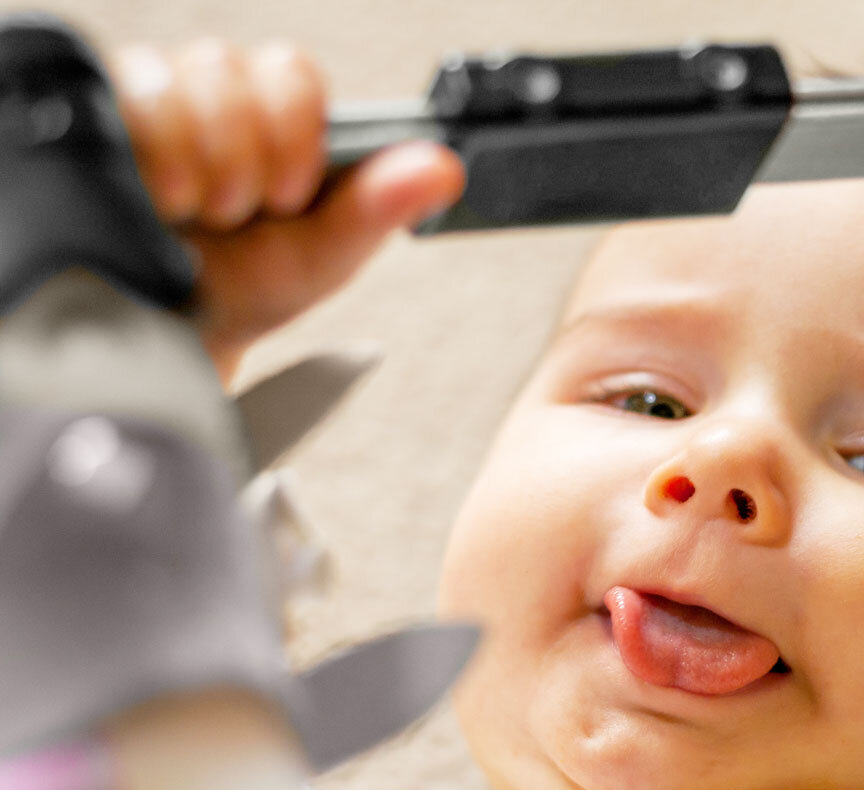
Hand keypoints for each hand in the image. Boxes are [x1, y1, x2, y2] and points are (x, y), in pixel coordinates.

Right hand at [111, 40, 464, 379]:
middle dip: (240, 152)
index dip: (292, 126)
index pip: (289, 72)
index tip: (289, 194)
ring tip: (195, 212)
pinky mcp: (100, 114)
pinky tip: (155, 196)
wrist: (171, 335)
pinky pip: (119, 90)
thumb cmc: (248, 289)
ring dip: (193, 154)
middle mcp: (215, 100)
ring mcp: (154, 104)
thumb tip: (448, 166)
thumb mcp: (321, 257)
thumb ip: (379, 208)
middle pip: (228, 66)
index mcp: (277, 123)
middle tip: (239, 212)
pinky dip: (146, 148)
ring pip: (172, 74)